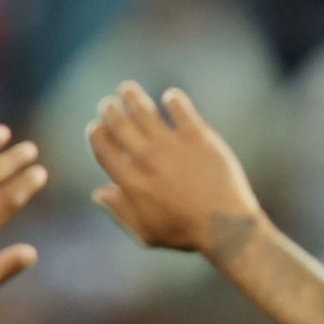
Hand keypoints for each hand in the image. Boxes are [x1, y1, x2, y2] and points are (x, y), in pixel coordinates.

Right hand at [86, 82, 265, 258]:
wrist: (227, 228)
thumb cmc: (187, 234)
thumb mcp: (147, 233)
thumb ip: (121, 212)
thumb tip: (98, 193)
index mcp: (132, 183)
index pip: (104, 149)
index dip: (96, 135)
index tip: (96, 127)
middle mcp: (148, 160)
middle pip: (118, 124)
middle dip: (109, 110)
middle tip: (108, 104)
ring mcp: (172, 146)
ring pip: (143, 110)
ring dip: (131, 96)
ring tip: (127, 90)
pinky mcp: (198, 137)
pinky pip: (180, 108)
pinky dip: (173, 99)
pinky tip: (171, 98)